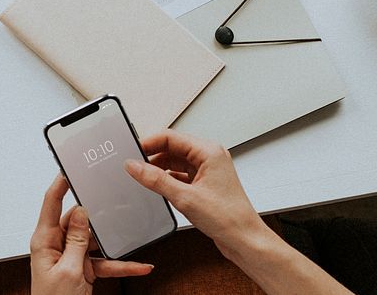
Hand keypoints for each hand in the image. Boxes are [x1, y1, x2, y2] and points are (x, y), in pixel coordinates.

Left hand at [30, 176, 153, 293]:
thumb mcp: (69, 271)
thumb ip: (77, 241)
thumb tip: (83, 213)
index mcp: (44, 241)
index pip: (51, 203)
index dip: (60, 183)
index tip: (71, 167)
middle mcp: (56, 246)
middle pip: (79, 220)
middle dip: (99, 218)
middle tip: (116, 207)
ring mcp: (70, 257)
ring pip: (95, 241)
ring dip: (114, 244)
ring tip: (131, 236)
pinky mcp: (82, 269)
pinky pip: (104, 262)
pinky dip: (121, 265)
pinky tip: (139, 265)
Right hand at [124, 130, 274, 256]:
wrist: (244, 240)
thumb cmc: (229, 218)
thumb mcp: (185, 197)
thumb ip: (156, 180)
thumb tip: (135, 166)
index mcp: (209, 152)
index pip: (171, 137)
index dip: (149, 143)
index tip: (132, 152)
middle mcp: (210, 158)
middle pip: (173, 148)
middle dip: (152, 157)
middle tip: (134, 167)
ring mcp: (208, 171)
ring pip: (176, 162)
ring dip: (160, 169)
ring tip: (144, 179)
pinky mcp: (205, 185)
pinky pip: (181, 175)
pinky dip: (168, 180)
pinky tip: (159, 189)